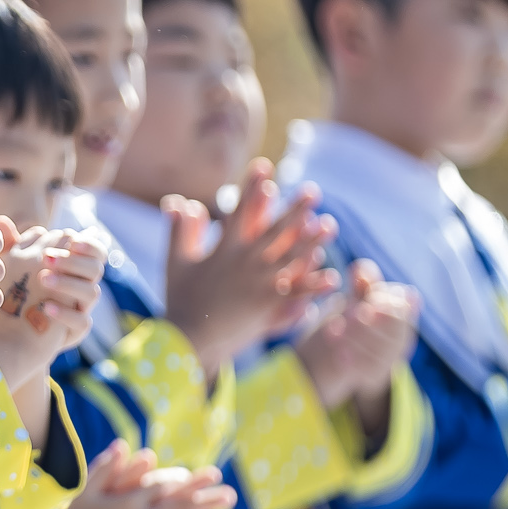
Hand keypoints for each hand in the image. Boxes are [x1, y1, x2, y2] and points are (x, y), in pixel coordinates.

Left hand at [0, 221, 105, 388]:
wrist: (9, 332)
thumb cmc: (14, 289)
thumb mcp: (9, 265)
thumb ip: (7, 244)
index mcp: (73, 265)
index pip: (93, 249)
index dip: (87, 243)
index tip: (70, 240)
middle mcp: (81, 285)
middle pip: (95, 268)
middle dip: (73, 260)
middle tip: (46, 257)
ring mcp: (80, 308)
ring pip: (91, 293)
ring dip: (68, 283)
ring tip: (43, 279)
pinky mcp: (75, 330)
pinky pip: (82, 322)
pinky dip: (65, 313)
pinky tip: (45, 306)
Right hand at [164, 162, 340, 373]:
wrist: (188, 340)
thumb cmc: (180, 300)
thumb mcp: (175, 262)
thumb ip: (179, 231)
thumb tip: (179, 202)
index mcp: (223, 250)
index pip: (240, 212)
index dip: (251, 188)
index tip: (264, 168)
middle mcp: (245, 263)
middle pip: (275, 231)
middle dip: (296, 209)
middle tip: (314, 191)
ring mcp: (259, 285)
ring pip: (292, 258)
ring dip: (313, 240)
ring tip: (330, 225)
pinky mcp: (268, 308)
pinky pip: (296, 294)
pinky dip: (314, 285)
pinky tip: (332, 276)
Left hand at [295, 259, 420, 409]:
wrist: (348, 346)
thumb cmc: (359, 310)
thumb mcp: (359, 294)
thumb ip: (361, 282)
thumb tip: (359, 270)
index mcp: (404, 312)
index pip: (403, 308)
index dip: (386, 305)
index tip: (366, 303)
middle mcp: (404, 336)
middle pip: (394, 332)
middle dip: (369, 322)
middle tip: (347, 314)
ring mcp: (393, 357)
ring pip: (380, 352)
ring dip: (355, 340)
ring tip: (331, 330)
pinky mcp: (378, 374)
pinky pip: (369, 370)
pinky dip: (353, 360)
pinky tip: (338, 352)